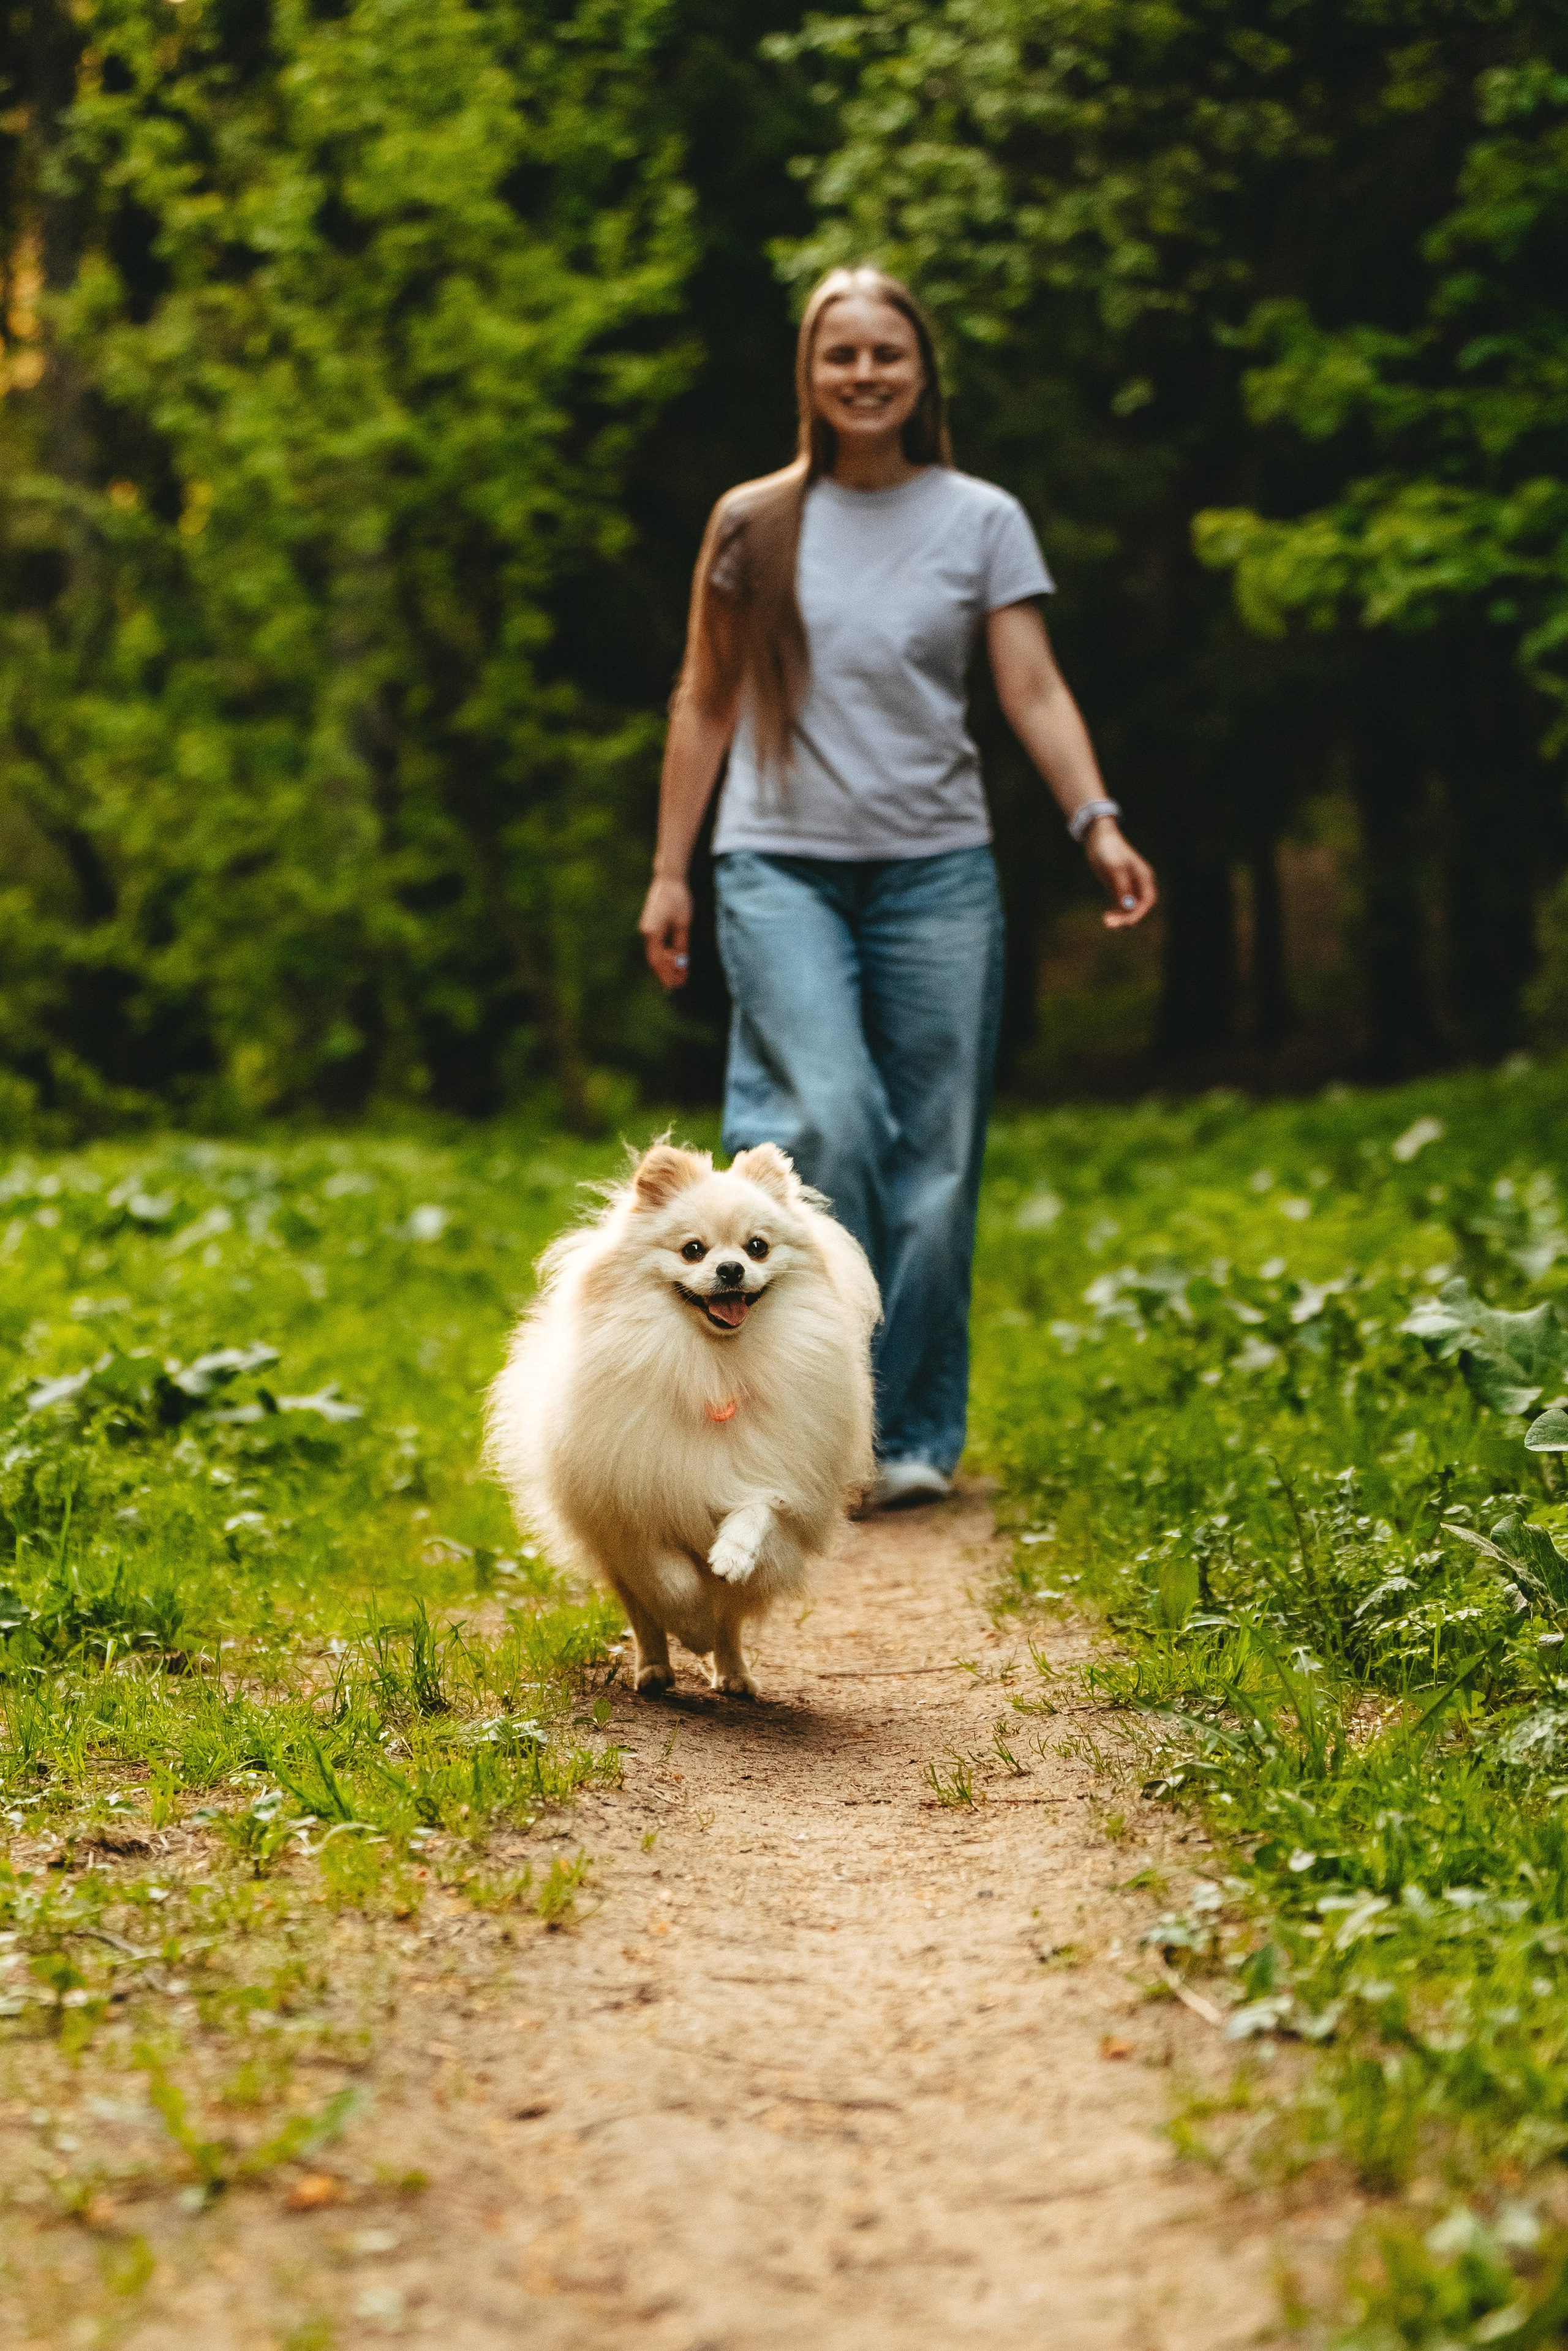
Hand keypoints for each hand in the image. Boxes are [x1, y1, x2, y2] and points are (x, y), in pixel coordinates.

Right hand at [639, 873, 692, 988]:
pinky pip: (655, 946)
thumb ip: (681, 944)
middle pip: (654, 960)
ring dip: (665, 966)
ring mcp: (646, 929)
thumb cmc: (678, 898)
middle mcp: (646, 932)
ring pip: (654, 954)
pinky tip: (672, 960)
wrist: (668, 879)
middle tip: (678, 985)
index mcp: (652, 933)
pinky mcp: (649, 925)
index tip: (680, 982)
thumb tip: (682, 962)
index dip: (668, 974)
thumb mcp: (684, 923)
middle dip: (666, 974)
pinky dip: (663, 956)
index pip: (658, 961)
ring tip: (677, 975)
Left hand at [1084, 820, 1156, 928]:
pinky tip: (1106, 916)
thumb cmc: (1109, 849)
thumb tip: (1127, 905)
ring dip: (1119, 916)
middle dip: (1127, 916)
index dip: (1139, 912)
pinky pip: (1119, 904)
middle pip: (1138, 906)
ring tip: (1106, 920)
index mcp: (1144, 876)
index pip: (1148, 900)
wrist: (1098, 838)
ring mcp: (1128, 885)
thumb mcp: (1115, 867)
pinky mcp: (1116, 887)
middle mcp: (1138, 882)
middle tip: (1111, 923)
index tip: (1128, 922)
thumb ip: (1122, 886)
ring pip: (1128, 907)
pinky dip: (1115, 911)